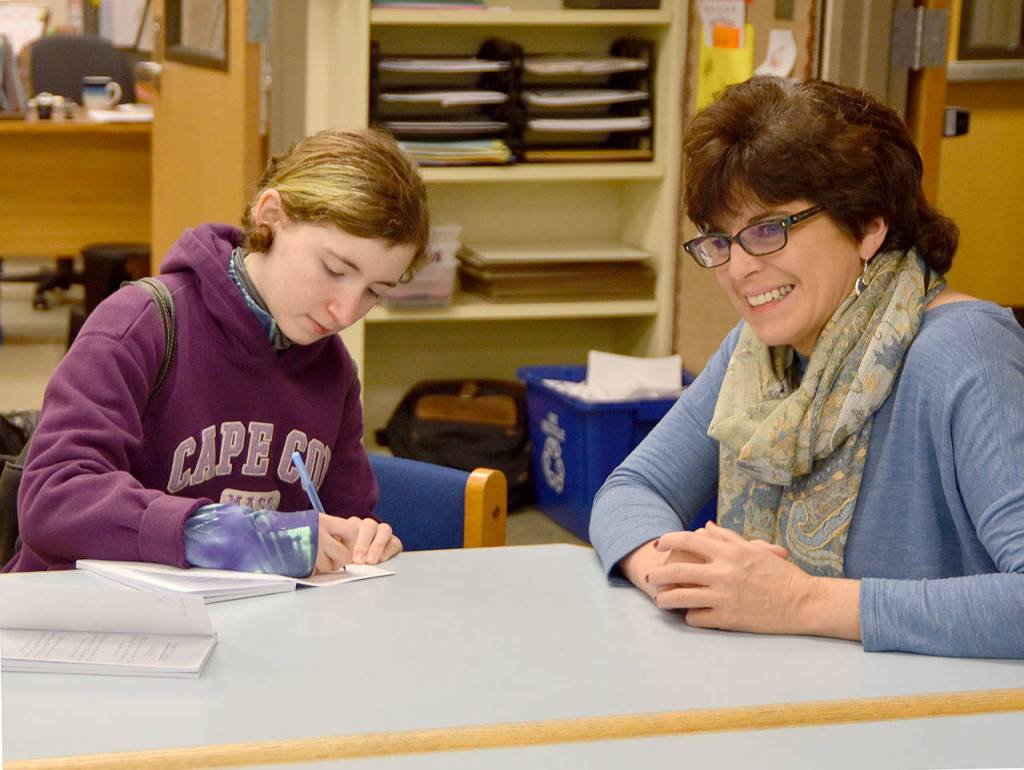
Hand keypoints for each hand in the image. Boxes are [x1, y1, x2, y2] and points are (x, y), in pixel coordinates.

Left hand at [314, 514, 402, 573]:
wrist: (369, 568)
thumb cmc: (349, 561)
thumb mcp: (341, 556)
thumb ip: (338, 554)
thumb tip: (330, 559)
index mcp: (353, 526)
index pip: (353, 525)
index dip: (351, 538)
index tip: (348, 555)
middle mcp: (369, 527)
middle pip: (369, 525)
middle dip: (363, 543)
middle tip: (359, 560)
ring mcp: (382, 533)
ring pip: (384, 529)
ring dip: (377, 545)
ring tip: (372, 560)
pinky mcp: (394, 542)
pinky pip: (394, 542)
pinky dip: (389, 550)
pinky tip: (382, 559)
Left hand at [649, 521, 815, 634]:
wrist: (804, 603)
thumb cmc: (782, 575)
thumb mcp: (754, 550)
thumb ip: (727, 537)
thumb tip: (705, 527)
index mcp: (730, 552)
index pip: (689, 540)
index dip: (668, 540)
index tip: (658, 544)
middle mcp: (723, 572)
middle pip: (677, 570)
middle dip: (658, 575)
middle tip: (651, 578)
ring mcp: (723, 596)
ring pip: (680, 597)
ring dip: (665, 599)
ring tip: (661, 601)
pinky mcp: (727, 618)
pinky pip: (696, 617)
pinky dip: (691, 616)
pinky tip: (691, 615)